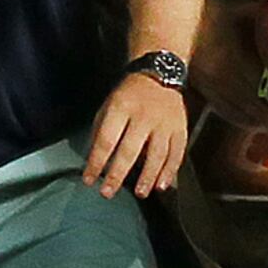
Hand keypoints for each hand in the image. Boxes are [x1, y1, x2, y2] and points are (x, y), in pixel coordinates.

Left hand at [85, 65, 190, 197]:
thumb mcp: (109, 105)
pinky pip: (176, 154)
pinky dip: (169, 172)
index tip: (88, 179)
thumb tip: (94, 160)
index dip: (96, 162)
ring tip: (139, 193)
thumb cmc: (130, 94)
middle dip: (117, 175)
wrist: (159, 74)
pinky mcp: (179, 129)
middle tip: (108, 193)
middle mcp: (143, 116)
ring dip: (147, 177)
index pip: (106, 140)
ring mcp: (164, 123)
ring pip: (156, 155)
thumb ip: (101, 131)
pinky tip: (161, 185)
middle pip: (129, 151)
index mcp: (121, 108)